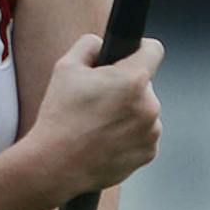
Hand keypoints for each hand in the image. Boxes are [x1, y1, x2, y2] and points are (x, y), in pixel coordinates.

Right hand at [30, 33, 162, 197]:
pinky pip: (142, 136)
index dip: (139, 49)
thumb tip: (100, 44)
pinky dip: (128, 137)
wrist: (55, 165)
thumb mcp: (64, 68)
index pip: (153, 50)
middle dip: (125, 89)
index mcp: (132, 80)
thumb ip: (88, 45)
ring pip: (144, 112)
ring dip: (128, 114)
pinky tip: (104, 141)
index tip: (131, 55)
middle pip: (144, 85)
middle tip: (97, 101)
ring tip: (97, 126)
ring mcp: (151, 131)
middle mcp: (149, 105)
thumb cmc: (59, 119)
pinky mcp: (148, 152)